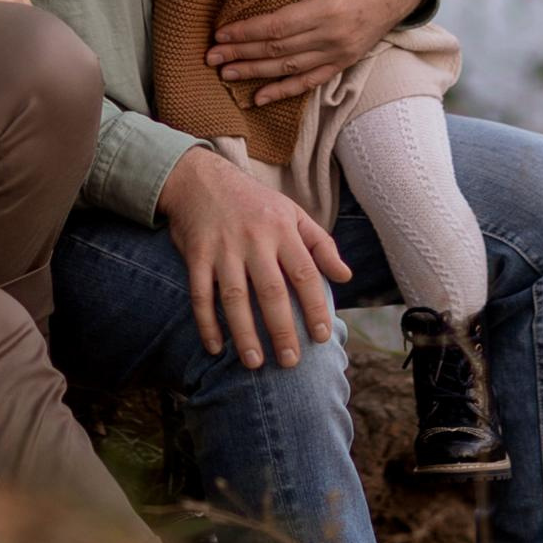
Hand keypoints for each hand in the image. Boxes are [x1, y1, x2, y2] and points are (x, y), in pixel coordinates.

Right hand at [156, 146, 350, 369]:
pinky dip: (206, 322)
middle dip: (282, 329)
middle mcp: (254, 239)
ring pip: (235, 297)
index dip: (315, 307)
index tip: (322, 337)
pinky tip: (215, 347)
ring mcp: (223, 248)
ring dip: (244, 333)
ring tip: (254, 363)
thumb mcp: (293, 213)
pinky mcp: (196, 254)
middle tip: (290, 362)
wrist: (202, 179)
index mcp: (282, 230)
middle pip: (271, 291)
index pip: (305, 273)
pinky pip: (200, 294)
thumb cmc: (254, 203)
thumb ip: (321, 245)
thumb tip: (346, 276)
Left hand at [207, 0, 425, 107]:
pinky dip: (284, 91)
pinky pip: (311, 80)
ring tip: (225, 74)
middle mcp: (334, 36)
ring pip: (290, 69)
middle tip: (209, 58)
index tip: (219, 35)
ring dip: (255, 74)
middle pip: (278, 50)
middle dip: (241, 55)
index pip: (277, 26)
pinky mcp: (346, 60)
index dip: (246, 33)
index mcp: (329, 7)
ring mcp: (342, 52)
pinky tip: (258, 97)